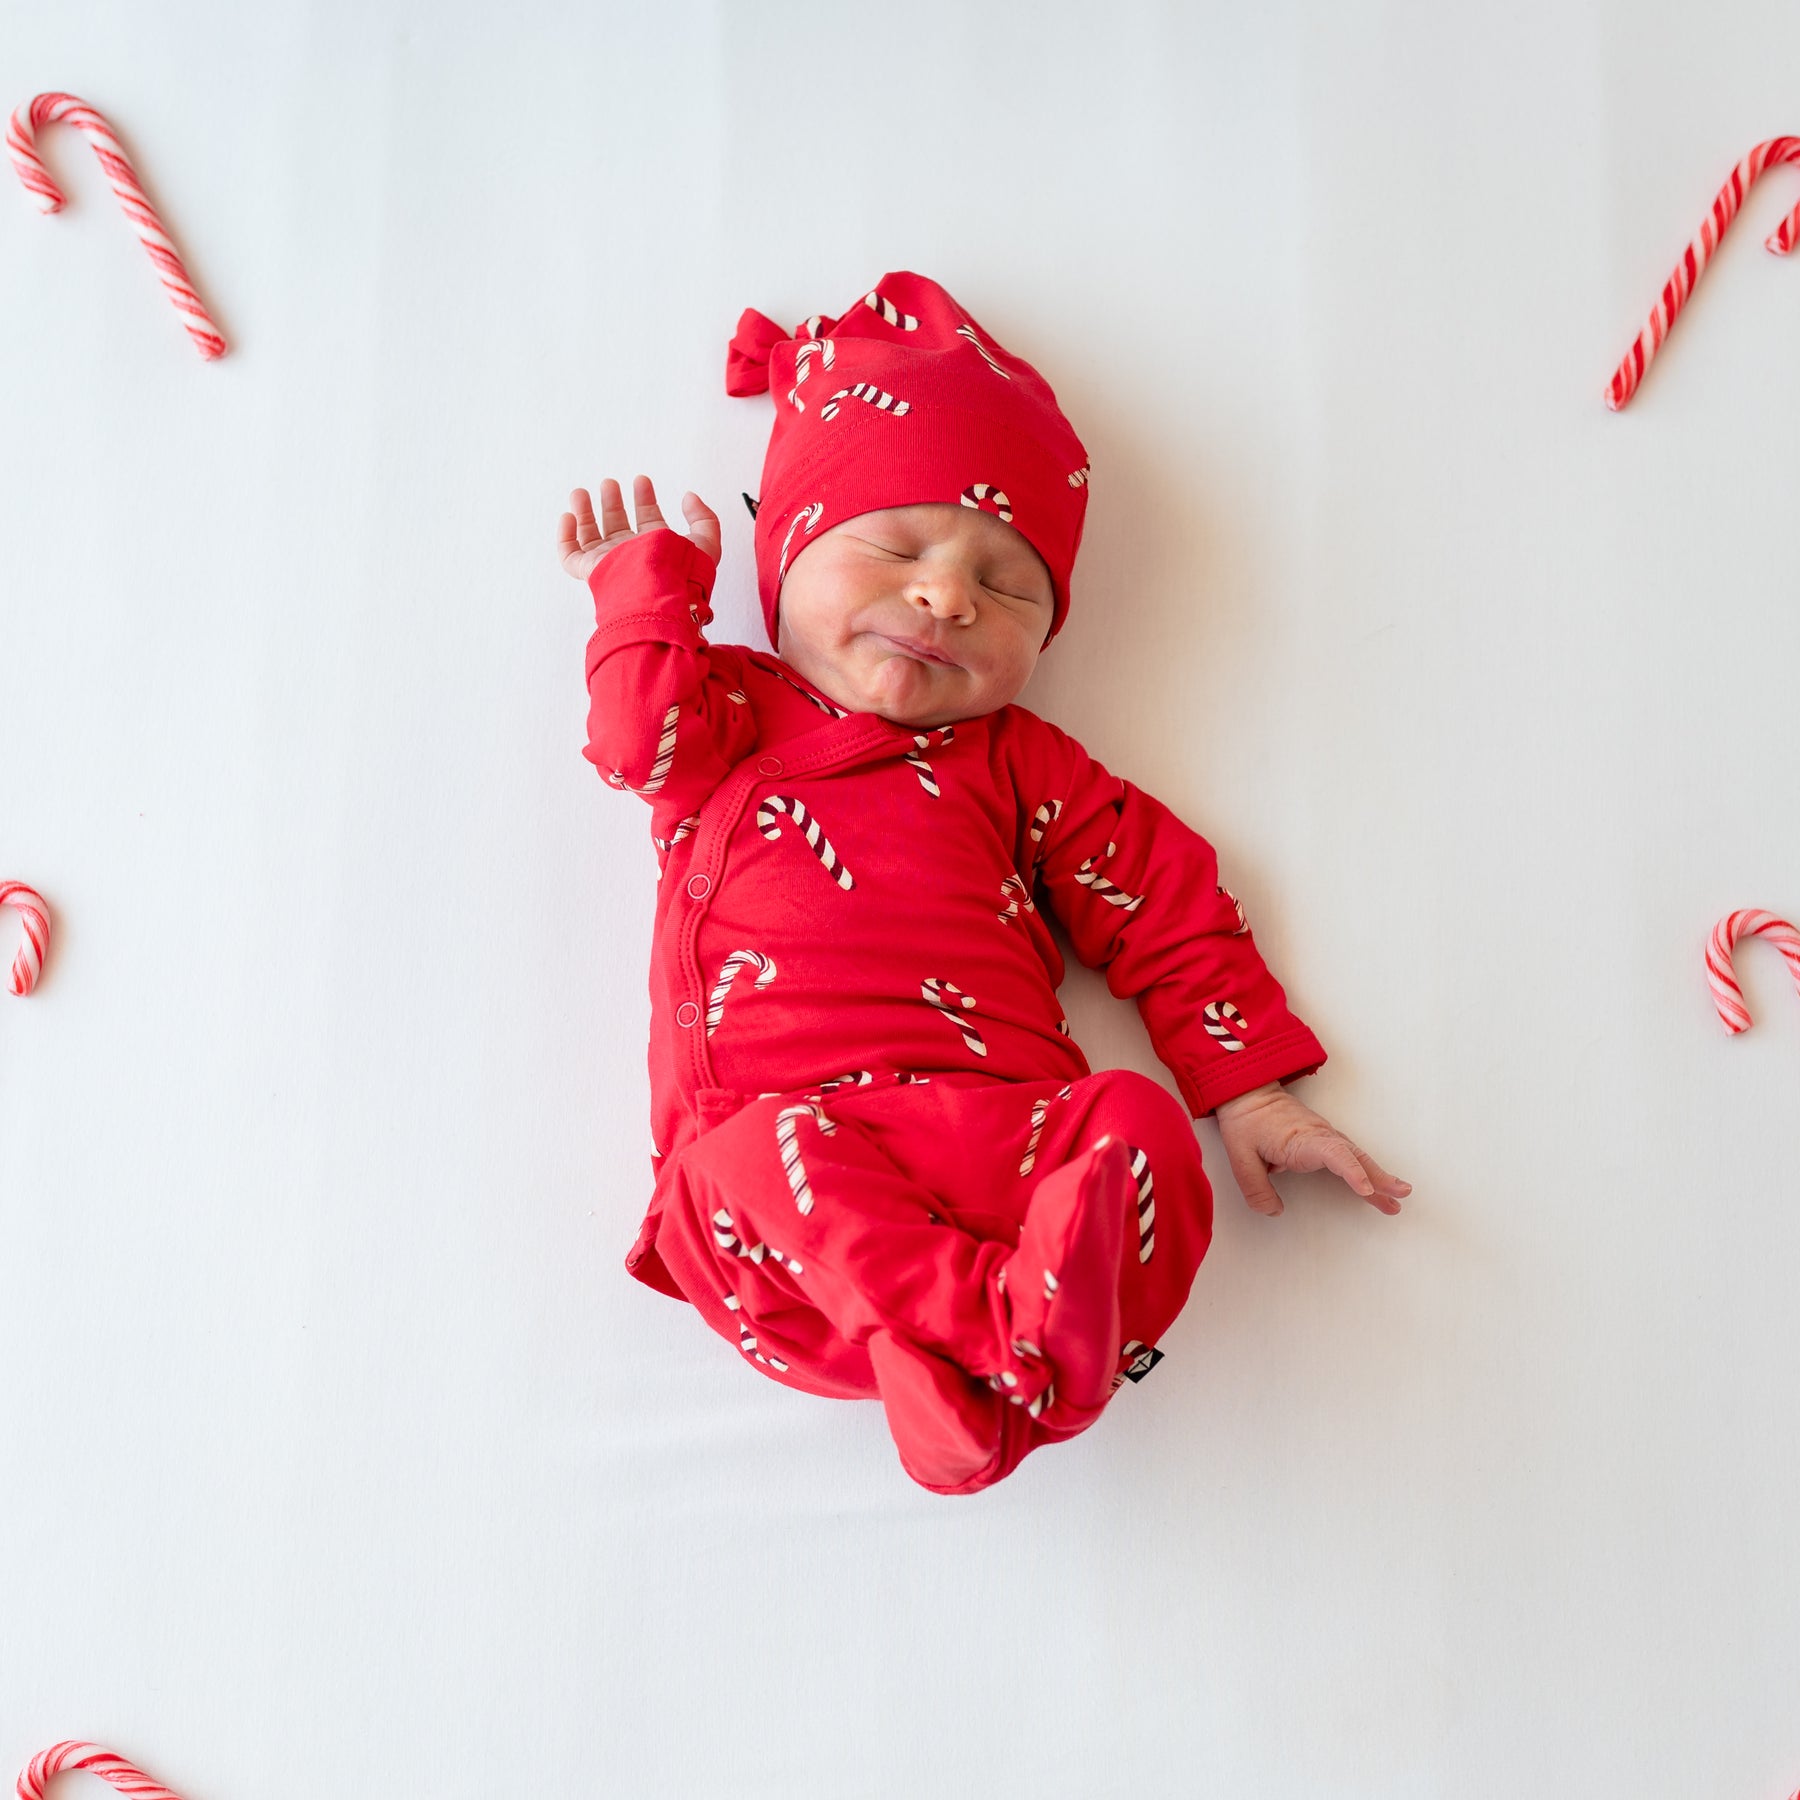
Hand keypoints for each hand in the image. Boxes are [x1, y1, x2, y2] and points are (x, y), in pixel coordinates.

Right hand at [558, 475, 720, 580]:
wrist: (660, 596)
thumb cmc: (684, 575)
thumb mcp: (706, 543)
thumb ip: (703, 518)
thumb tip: (689, 497)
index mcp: (656, 548)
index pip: (647, 520)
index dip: (645, 499)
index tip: (642, 480)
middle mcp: (631, 554)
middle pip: (617, 525)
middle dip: (612, 502)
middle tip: (609, 483)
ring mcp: (609, 562)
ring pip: (591, 536)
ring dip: (585, 512)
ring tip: (580, 492)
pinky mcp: (590, 570)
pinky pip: (570, 555)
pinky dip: (565, 535)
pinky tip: (568, 516)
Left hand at [1213, 1083, 1409, 1216]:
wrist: (1246, 1091)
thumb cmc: (1245, 1119)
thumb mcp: (1240, 1156)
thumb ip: (1255, 1188)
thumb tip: (1273, 1211)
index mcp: (1301, 1138)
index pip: (1333, 1153)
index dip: (1351, 1171)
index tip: (1366, 1188)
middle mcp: (1319, 1136)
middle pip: (1355, 1156)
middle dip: (1379, 1177)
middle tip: (1400, 1195)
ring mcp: (1324, 1136)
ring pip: (1356, 1156)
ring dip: (1378, 1176)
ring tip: (1397, 1199)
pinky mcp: (1323, 1140)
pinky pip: (1349, 1156)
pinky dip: (1365, 1171)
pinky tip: (1376, 1187)